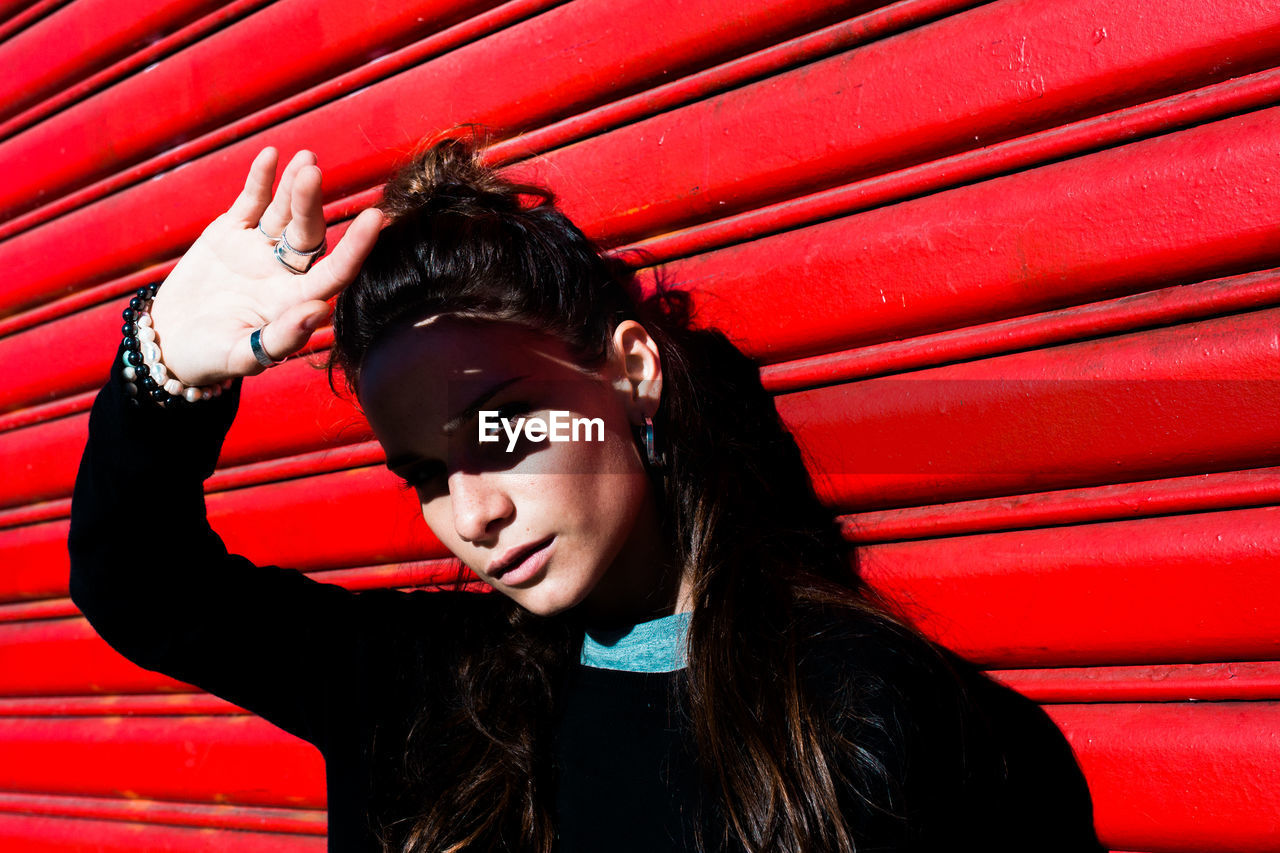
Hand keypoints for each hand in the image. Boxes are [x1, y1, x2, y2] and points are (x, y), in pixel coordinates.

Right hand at [148, 147, 383, 386]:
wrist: (169, 342)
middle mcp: (285, 272)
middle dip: (310, 204)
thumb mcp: (240, 356)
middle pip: (307, 233)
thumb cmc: (209, 358)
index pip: (336, 272)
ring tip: (307, 158)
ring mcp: (259, 250)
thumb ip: (281, 338)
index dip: (357, 246)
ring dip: (294, 186)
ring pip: (283, 213)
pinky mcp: (231, 234)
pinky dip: (260, 180)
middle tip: (312, 173)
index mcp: (295, 301)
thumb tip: (320, 312)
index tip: (376, 217)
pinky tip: (271, 156)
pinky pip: (250, 203)